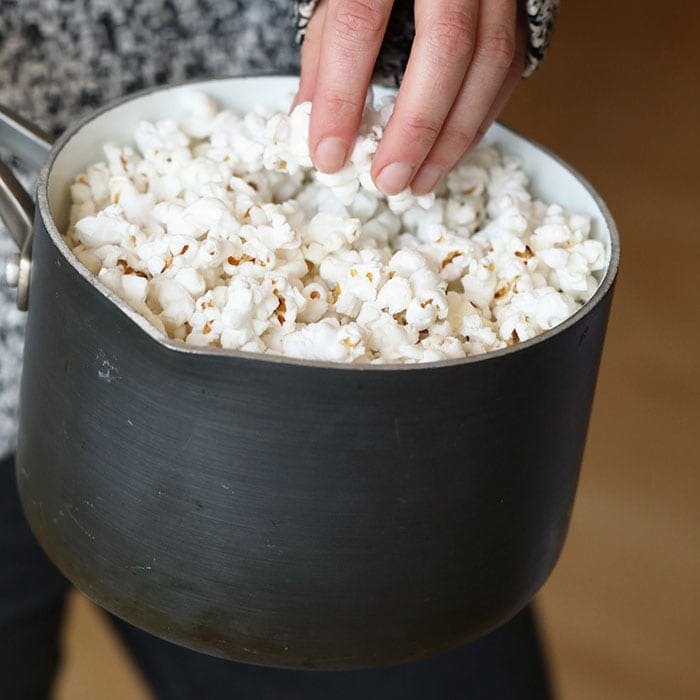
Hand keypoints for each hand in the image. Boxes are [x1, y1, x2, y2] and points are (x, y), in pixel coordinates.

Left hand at [296, 0, 526, 193]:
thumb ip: (325, 53)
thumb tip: (310, 124)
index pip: (358, 23)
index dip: (341, 96)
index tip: (328, 154)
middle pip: (445, 44)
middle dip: (415, 126)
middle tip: (387, 181)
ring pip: (490, 61)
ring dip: (453, 136)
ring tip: (418, 183)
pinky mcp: (521, 8)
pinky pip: (509, 70)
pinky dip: (478, 120)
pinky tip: (448, 155)